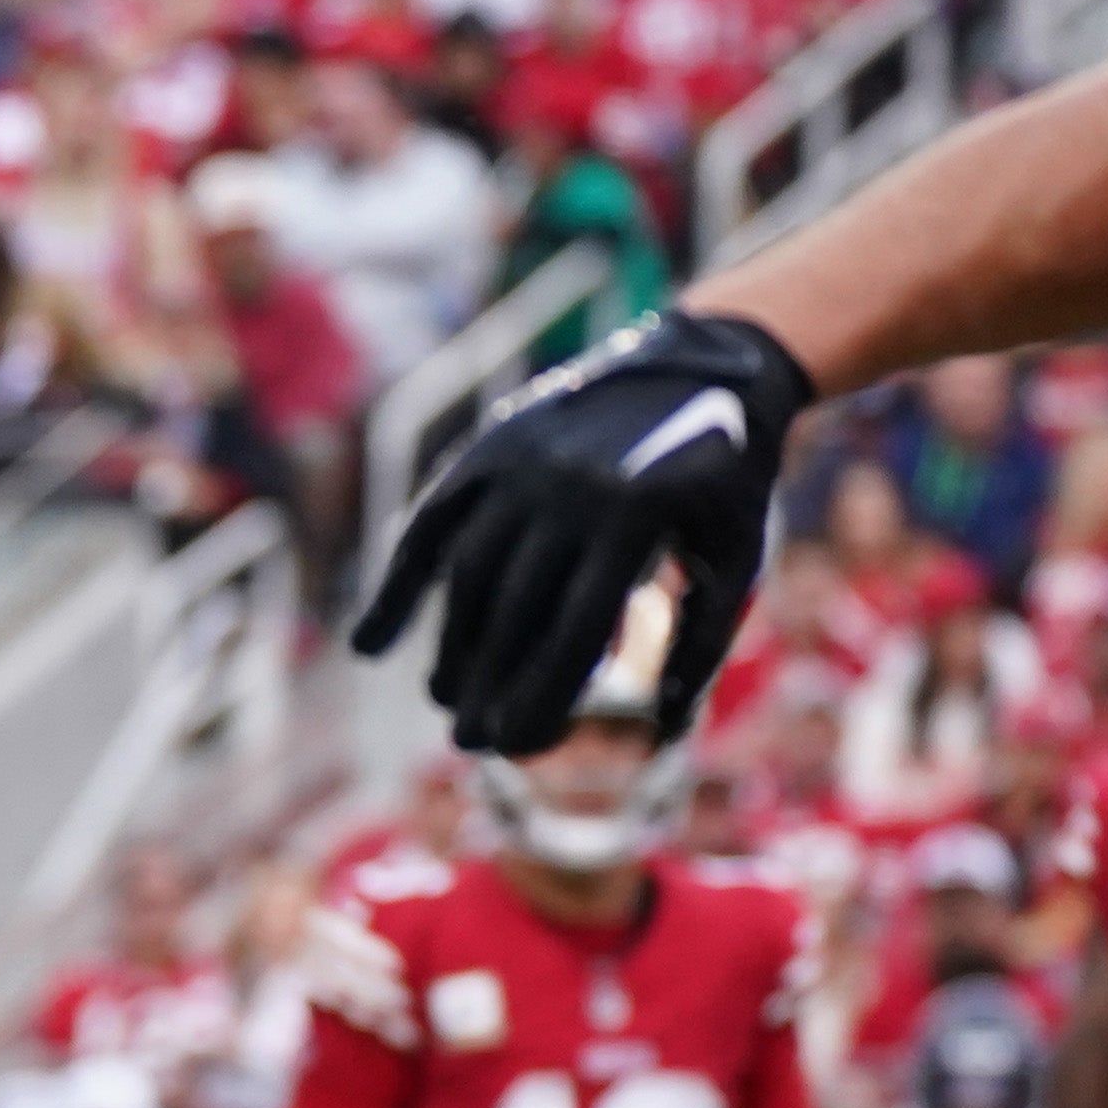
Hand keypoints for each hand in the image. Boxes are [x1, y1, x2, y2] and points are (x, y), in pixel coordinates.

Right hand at [349, 307, 812, 755]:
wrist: (710, 363)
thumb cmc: (724, 482)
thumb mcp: (736, 554)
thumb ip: (702, 637)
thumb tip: (666, 723)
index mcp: (640, 514)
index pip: (575, 626)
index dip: (540, 691)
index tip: (513, 744)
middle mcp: (571, 485)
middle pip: (513, 608)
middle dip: (488, 683)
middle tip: (471, 742)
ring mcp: (524, 462)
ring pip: (468, 573)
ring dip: (451, 645)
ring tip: (447, 697)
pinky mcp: (490, 448)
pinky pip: (430, 526)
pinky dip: (396, 587)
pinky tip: (371, 644)